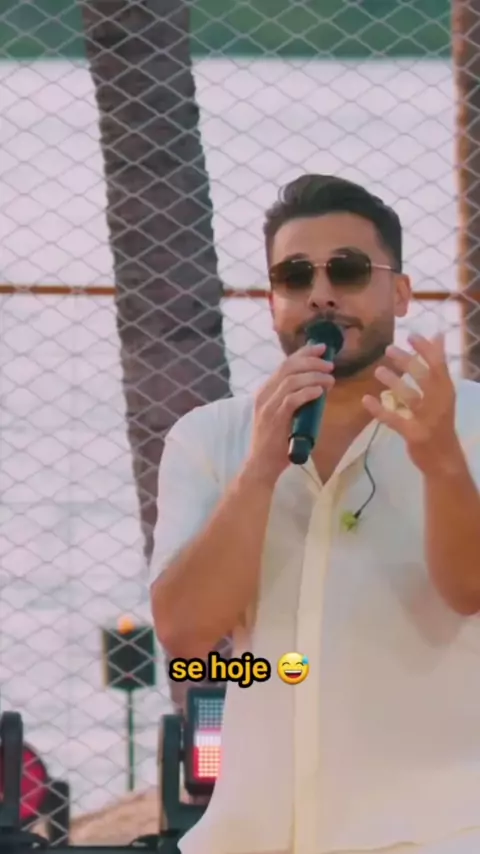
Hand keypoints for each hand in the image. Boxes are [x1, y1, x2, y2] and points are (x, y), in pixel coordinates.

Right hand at [248, 343, 334, 482]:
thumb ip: (295, 400)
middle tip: (330, 364)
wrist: (262, 464)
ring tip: (330, 380)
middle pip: (288, 367)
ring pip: (291, 380)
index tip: (322, 348)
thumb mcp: (284, 414)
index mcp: (266, 391)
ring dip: (314, 376)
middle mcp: (264, 394)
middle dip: (312, 361)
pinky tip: (319, 391)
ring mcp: (268, 406)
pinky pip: (291, 399)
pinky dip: (307, 392)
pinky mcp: (274, 419)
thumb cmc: (276, 441)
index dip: (304, 353)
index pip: (285, 364)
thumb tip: (318, 387)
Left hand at [362, 332, 464, 476]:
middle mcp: (440, 403)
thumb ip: (437, 367)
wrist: (444, 460)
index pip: (439, 365)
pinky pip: (395, 419)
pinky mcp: (414, 434)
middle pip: (424, 378)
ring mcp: (428, 420)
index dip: (425, 349)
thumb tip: (438, 336)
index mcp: (447, 391)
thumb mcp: (443, 394)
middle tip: (388, 349)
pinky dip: (379, 410)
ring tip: (378, 371)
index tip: (411, 335)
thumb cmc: (440, 423)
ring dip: (393, 382)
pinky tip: (366, 399)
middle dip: (407, 362)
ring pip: (410, 397)